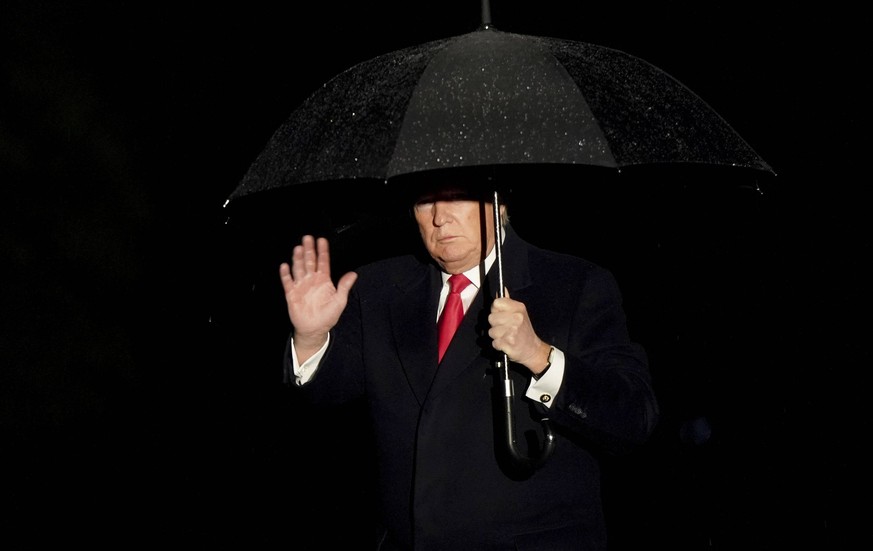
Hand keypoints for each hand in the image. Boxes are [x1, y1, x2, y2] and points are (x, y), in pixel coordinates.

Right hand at [279, 235, 357, 359]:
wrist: (314, 329)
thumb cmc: (328, 316)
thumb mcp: (340, 301)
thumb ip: (344, 286)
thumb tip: (353, 274)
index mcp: (323, 280)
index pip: (323, 262)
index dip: (322, 251)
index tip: (322, 240)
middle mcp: (311, 280)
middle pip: (309, 261)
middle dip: (309, 250)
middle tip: (307, 238)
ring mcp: (301, 286)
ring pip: (299, 269)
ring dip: (298, 259)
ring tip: (298, 248)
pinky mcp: (292, 294)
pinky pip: (288, 282)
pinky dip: (286, 274)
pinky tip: (285, 266)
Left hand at [488, 289, 550, 374]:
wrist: (533, 349)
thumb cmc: (524, 331)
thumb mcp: (519, 313)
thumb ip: (508, 302)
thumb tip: (501, 290)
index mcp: (518, 308)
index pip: (496, 303)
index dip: (495, 310)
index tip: (501, 315)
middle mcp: (516, 318)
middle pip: (491, 318)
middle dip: (495, 325)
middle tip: (505, 328)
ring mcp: (513, 331)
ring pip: (491, 331)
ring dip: (496, 336)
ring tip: (506, 336)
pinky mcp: (509, 343)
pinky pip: (494, 342)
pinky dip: (498, 345)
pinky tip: (506, 344)